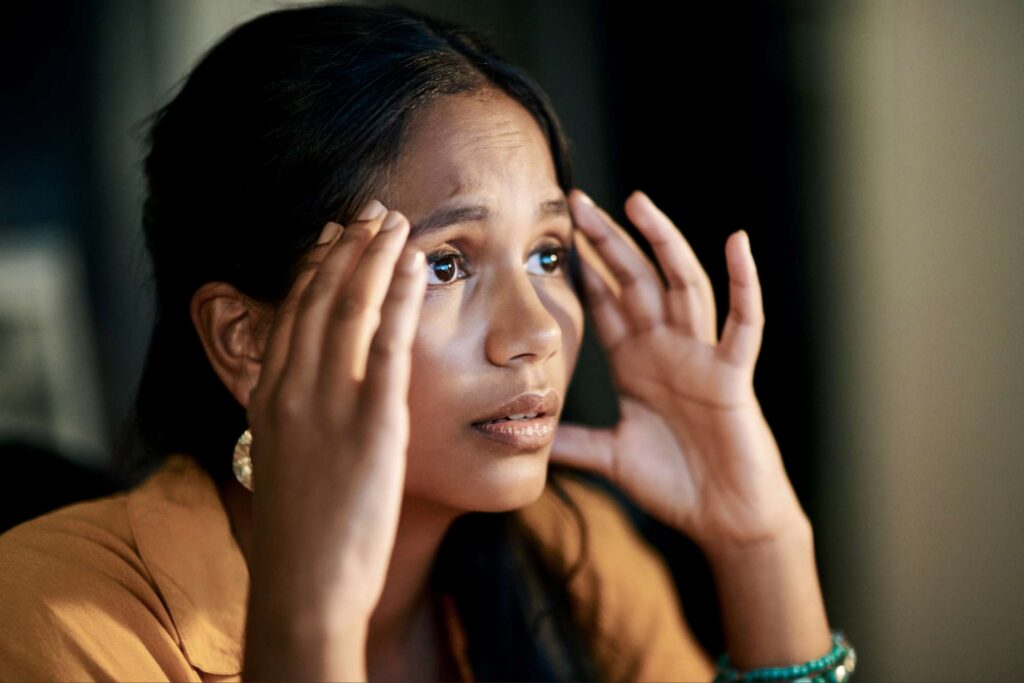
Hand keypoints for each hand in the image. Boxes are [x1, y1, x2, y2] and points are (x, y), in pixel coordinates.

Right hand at [243, 200, 425, 627]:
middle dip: (346, 248)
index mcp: (269, 396)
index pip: (290, 313)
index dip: (312, 268)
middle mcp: (293, 387)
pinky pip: (389, 343)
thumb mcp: (285, 463)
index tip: (331, 236)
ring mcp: (330, 400)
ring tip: (396, 221)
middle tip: (369, 212)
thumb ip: (296, 421)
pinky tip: (416, 266)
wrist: (305, 581)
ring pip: (350, 307)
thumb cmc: (301, 533)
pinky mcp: (372, 419)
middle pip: (319, 297)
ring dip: (374, 256)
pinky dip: (401, 297)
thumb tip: (313, 399)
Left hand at [551, 189, 806, 552]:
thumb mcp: (610, 457)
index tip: (553, 234)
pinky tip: (736, 243)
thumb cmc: (676, 484)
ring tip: (637, 202)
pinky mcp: (731, 375)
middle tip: (576, 201)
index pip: (605, 303)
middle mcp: (666, 349)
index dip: (582, 269)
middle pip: (635, 280)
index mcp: (636, 363)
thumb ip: (574, 441)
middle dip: (607, 241)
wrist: (724, 520)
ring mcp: (700, 356)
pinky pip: (743, 323)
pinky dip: (744, 283)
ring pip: (682, 285)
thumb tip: (526, 433)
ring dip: (662, 242)